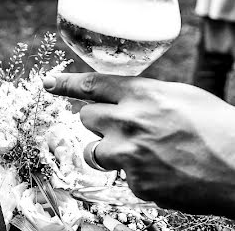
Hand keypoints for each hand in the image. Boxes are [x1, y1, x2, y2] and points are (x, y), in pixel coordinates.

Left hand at [44, 73, 234, 216]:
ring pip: (94, 151)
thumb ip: (146, 95)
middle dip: (102, 122)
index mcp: (141, 95)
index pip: (90, 84)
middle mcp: (128, 122)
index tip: (48, 83)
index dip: (65, 83)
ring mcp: (129, 155)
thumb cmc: (219, 128)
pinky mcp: (137, 183)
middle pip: (87, 118)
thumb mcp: (182, 96)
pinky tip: (163, 172)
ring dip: (110, 151)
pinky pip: (122, 177)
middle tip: (128, 129)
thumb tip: (125, 97)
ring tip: (142, 152)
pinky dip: (138, 175)